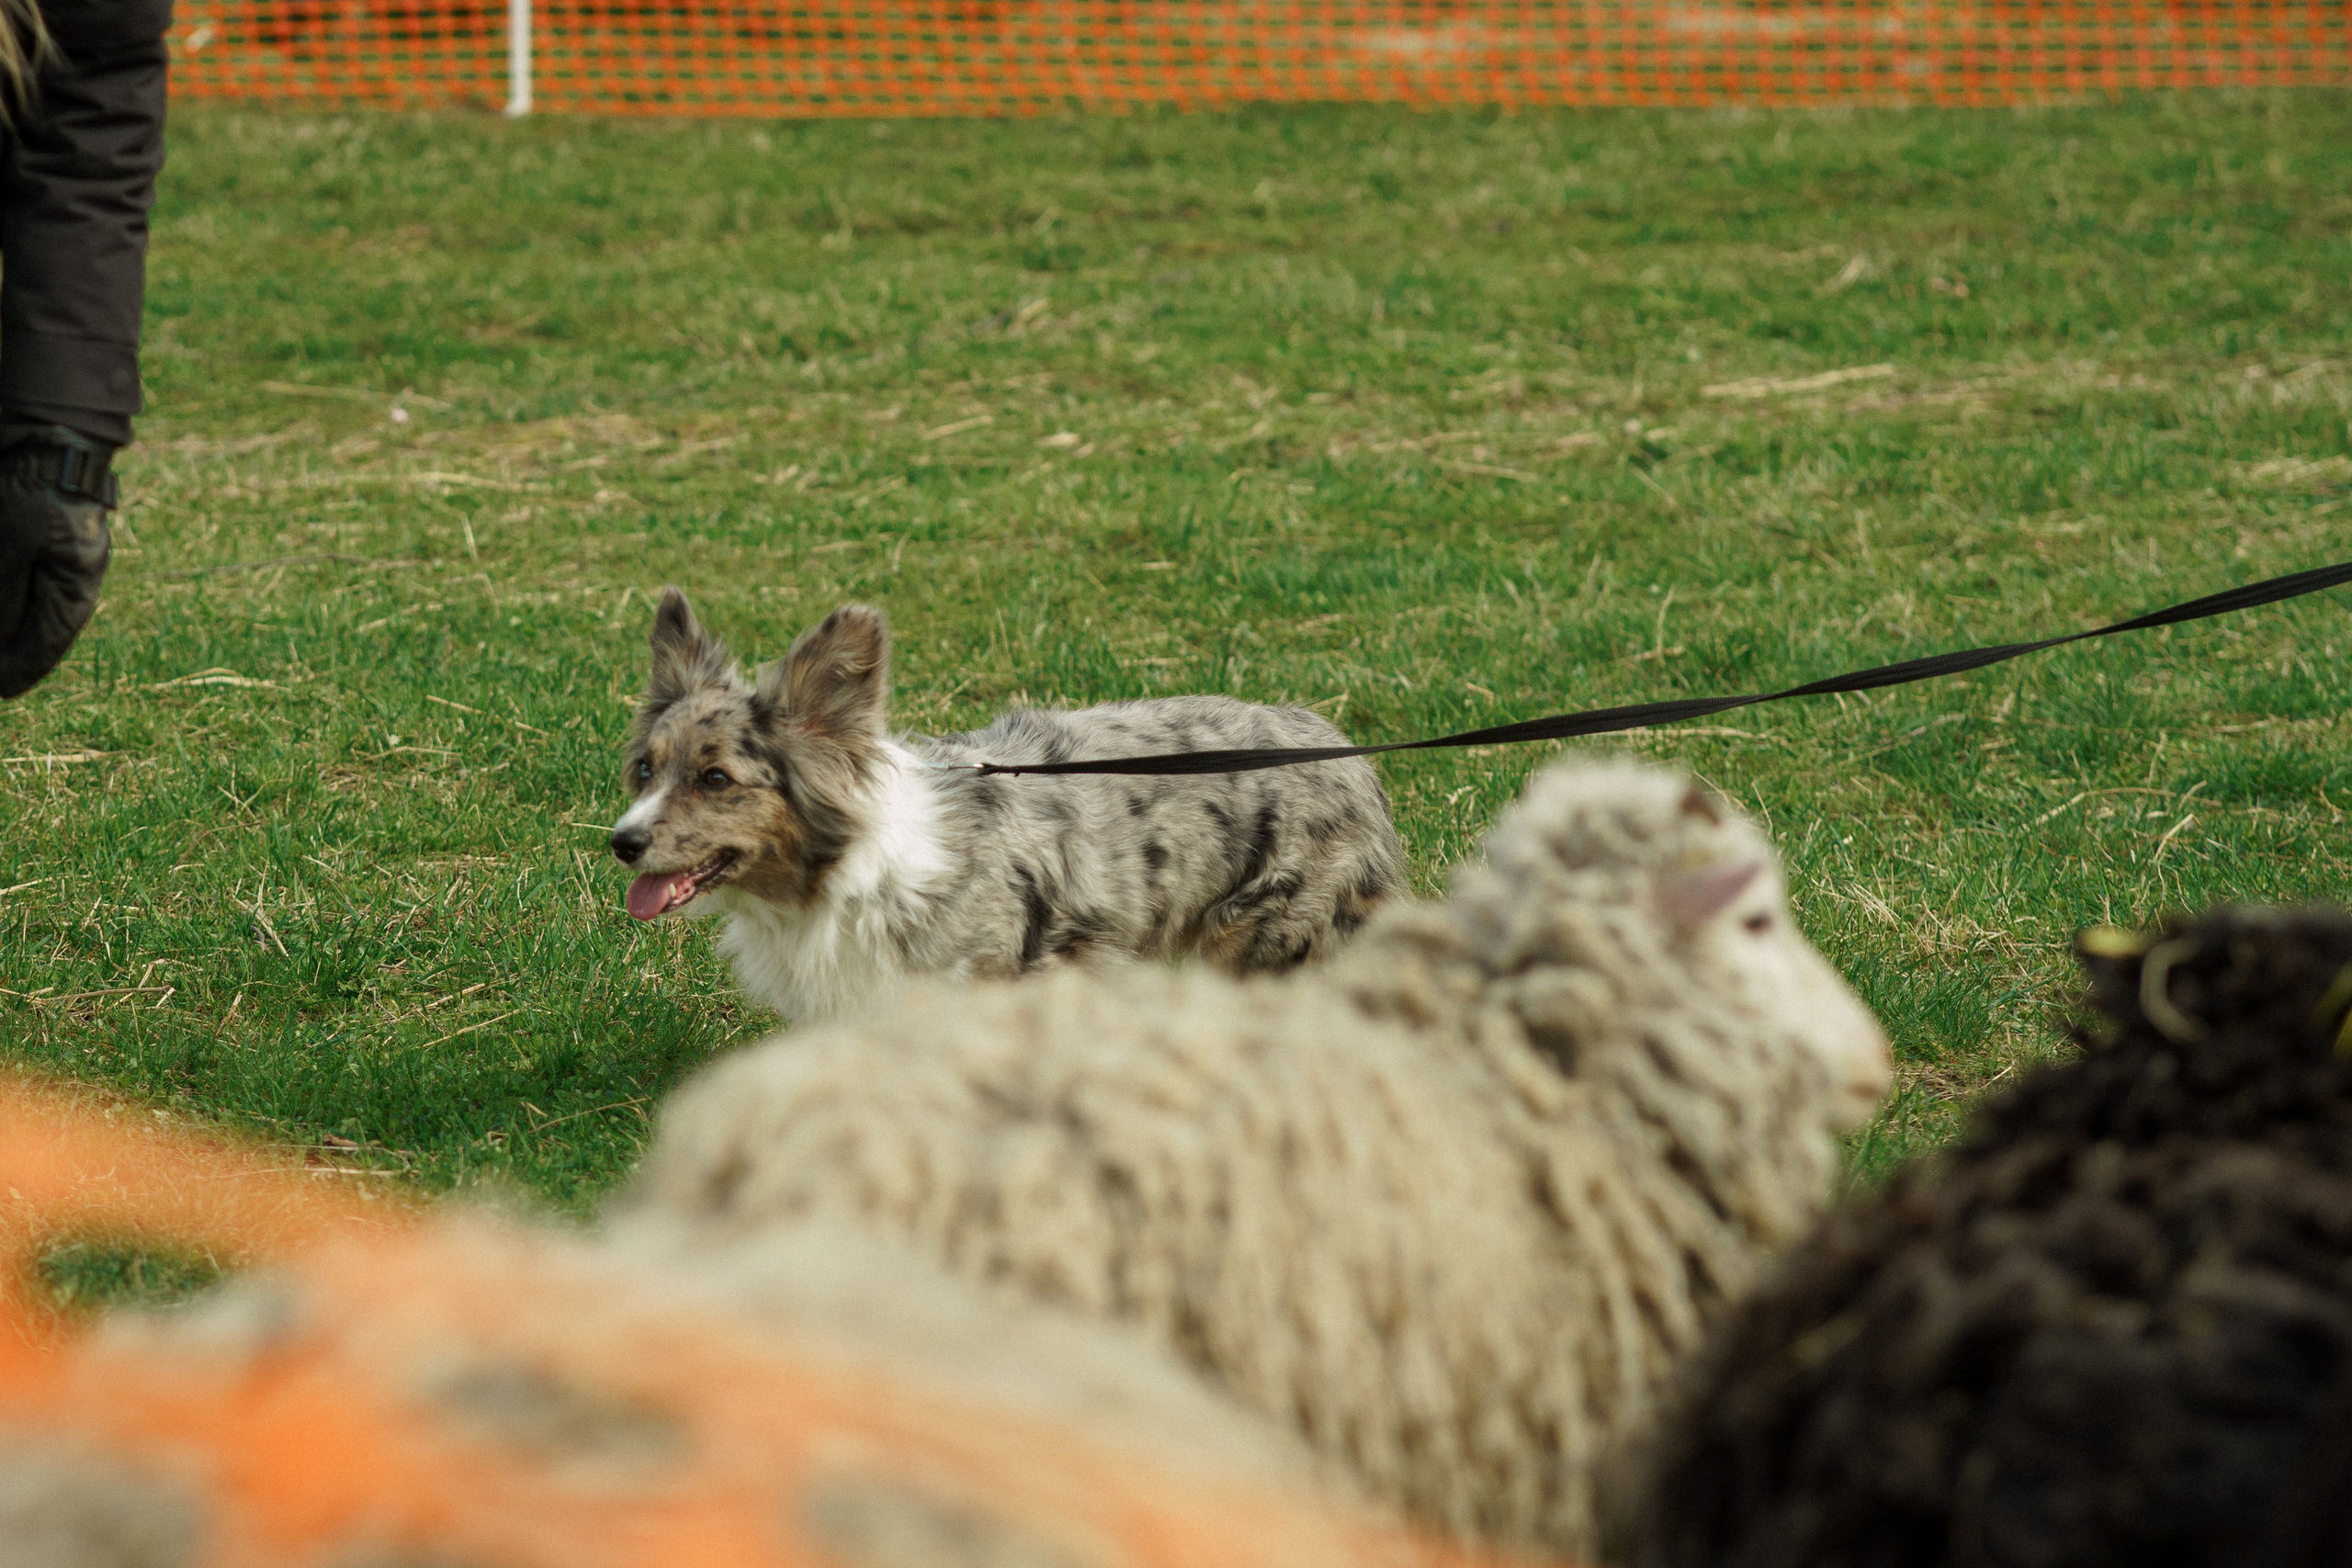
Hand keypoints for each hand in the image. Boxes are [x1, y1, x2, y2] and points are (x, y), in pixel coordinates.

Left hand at [0, 437, 114, 699]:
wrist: (48, 426)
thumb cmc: (36, 485)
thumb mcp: (12, 545)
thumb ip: (3, 596)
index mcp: (76, 582)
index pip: (46, 642)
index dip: (18, 671)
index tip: (0, 693)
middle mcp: (67, 572)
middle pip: (33, 624)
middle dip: (7, 648)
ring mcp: (49, 550)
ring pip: (21, 599)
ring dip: (7, 619)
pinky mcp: (29, 529)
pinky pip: (15, 575)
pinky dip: (8, 592)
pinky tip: (3, 602)